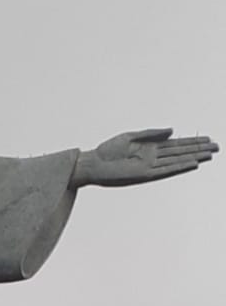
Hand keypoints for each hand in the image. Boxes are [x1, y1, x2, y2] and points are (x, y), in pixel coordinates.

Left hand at [72, 128, 217, 187]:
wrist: (92, 164)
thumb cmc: (107, 150)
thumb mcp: (130, 137)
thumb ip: (151, 133)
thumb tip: (173, 130)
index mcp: (149, 147)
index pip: (176, 144)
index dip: (192, 142)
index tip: (207, 139)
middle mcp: (152, 157)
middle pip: (180, 152)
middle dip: (198, 149)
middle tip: (216, 147)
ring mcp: (150, 166)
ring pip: (176, 161)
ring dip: (193, 158)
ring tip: (209, 155)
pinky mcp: (144, 174)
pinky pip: (165, 170)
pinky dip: (179, 167)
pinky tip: (192, 163)